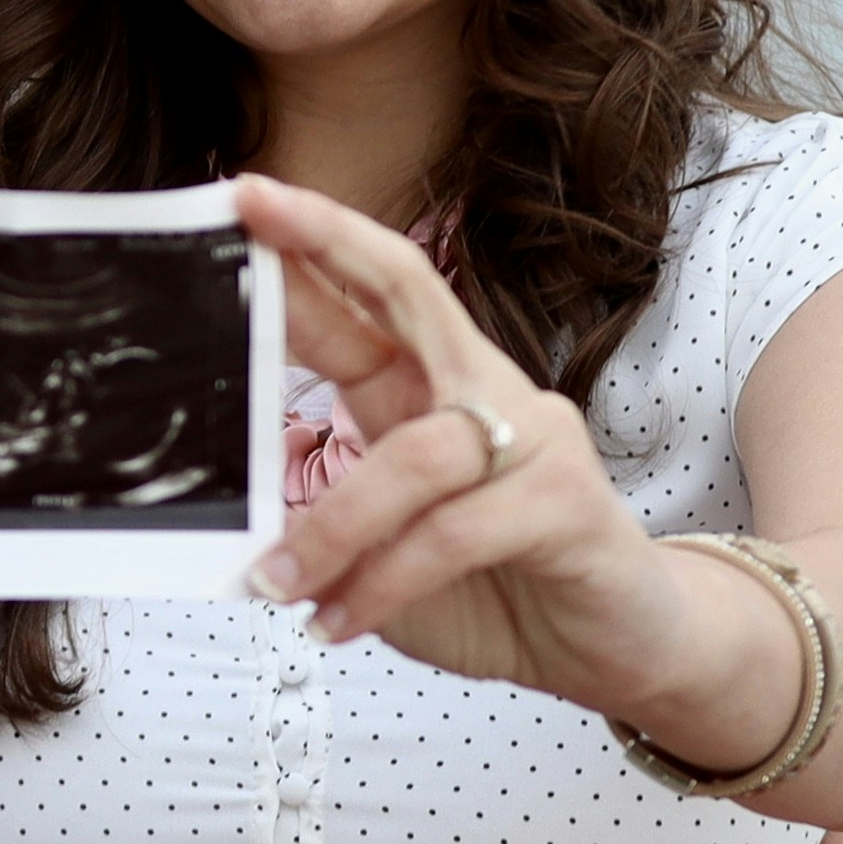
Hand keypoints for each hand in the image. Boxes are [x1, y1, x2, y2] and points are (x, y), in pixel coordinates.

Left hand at [237, 177, 695, 714]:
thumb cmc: (493, 586)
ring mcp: (534, 439)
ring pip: (415, 453)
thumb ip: (319, 518)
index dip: (310, 243)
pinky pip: (454, 533)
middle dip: (327, 247)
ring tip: (278, 586)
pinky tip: (340, 621)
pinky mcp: (567, 503)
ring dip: (333, 527)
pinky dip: (383, 583)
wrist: (613, 646)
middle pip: (410, 291)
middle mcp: (483, 391)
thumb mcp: (381, 550)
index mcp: (431, 387)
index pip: (369, 296)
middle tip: (255, 210)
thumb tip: (229, 519)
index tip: (240, 197)